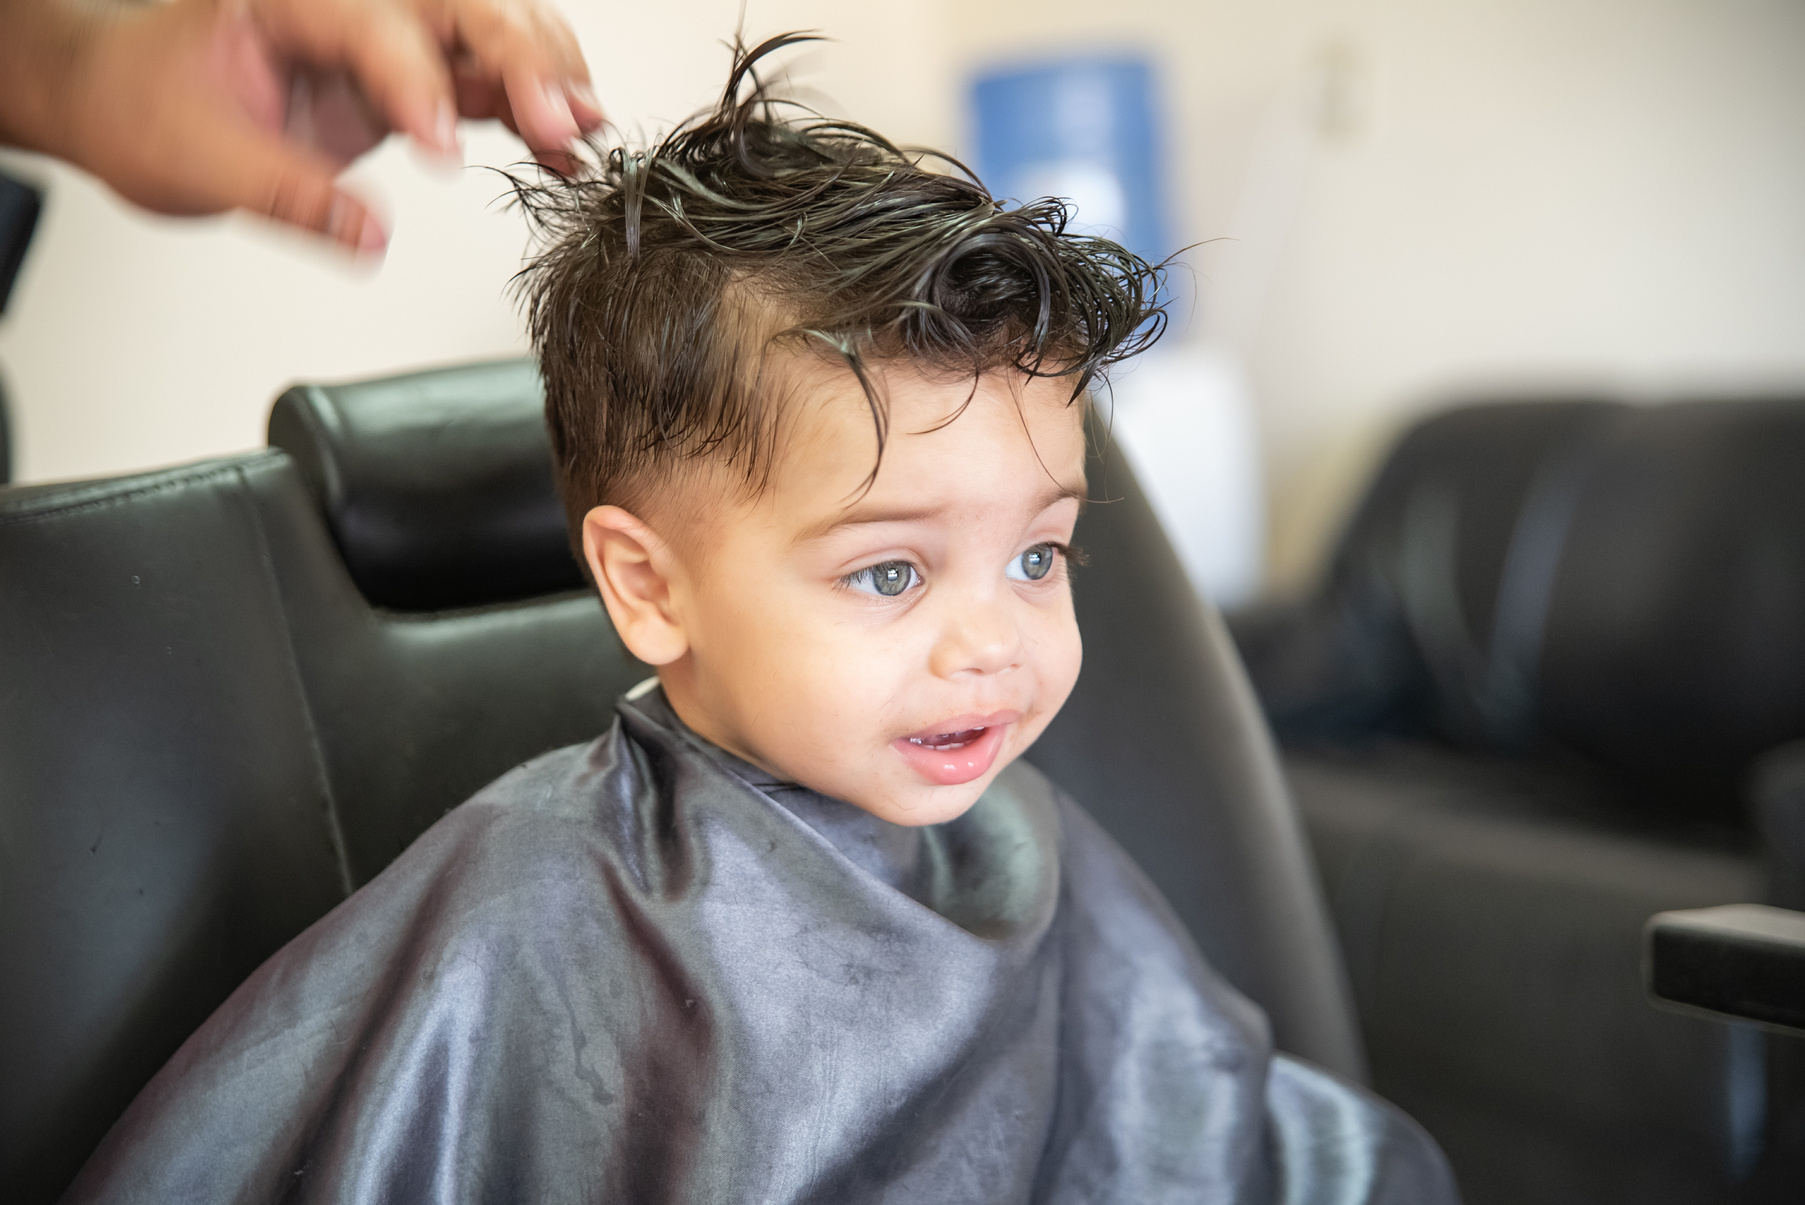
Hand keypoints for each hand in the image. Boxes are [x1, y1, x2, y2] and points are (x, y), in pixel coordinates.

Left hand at [0, 0, 602, 254]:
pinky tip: (567, 150)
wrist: (127, 96)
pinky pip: (490, 82)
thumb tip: (366, 234)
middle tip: (558, 122)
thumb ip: (289, 196)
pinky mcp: (414, 76)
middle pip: (461, 6)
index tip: (442, 147)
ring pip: (493, 31)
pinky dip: (536, 111)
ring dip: (547, 77)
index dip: (416, 80)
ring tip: (580, 132)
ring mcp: (390, 36)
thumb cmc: (145, 101)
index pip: (372, 22)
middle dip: (519, 59)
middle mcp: (353, 5)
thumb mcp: (198, 159)